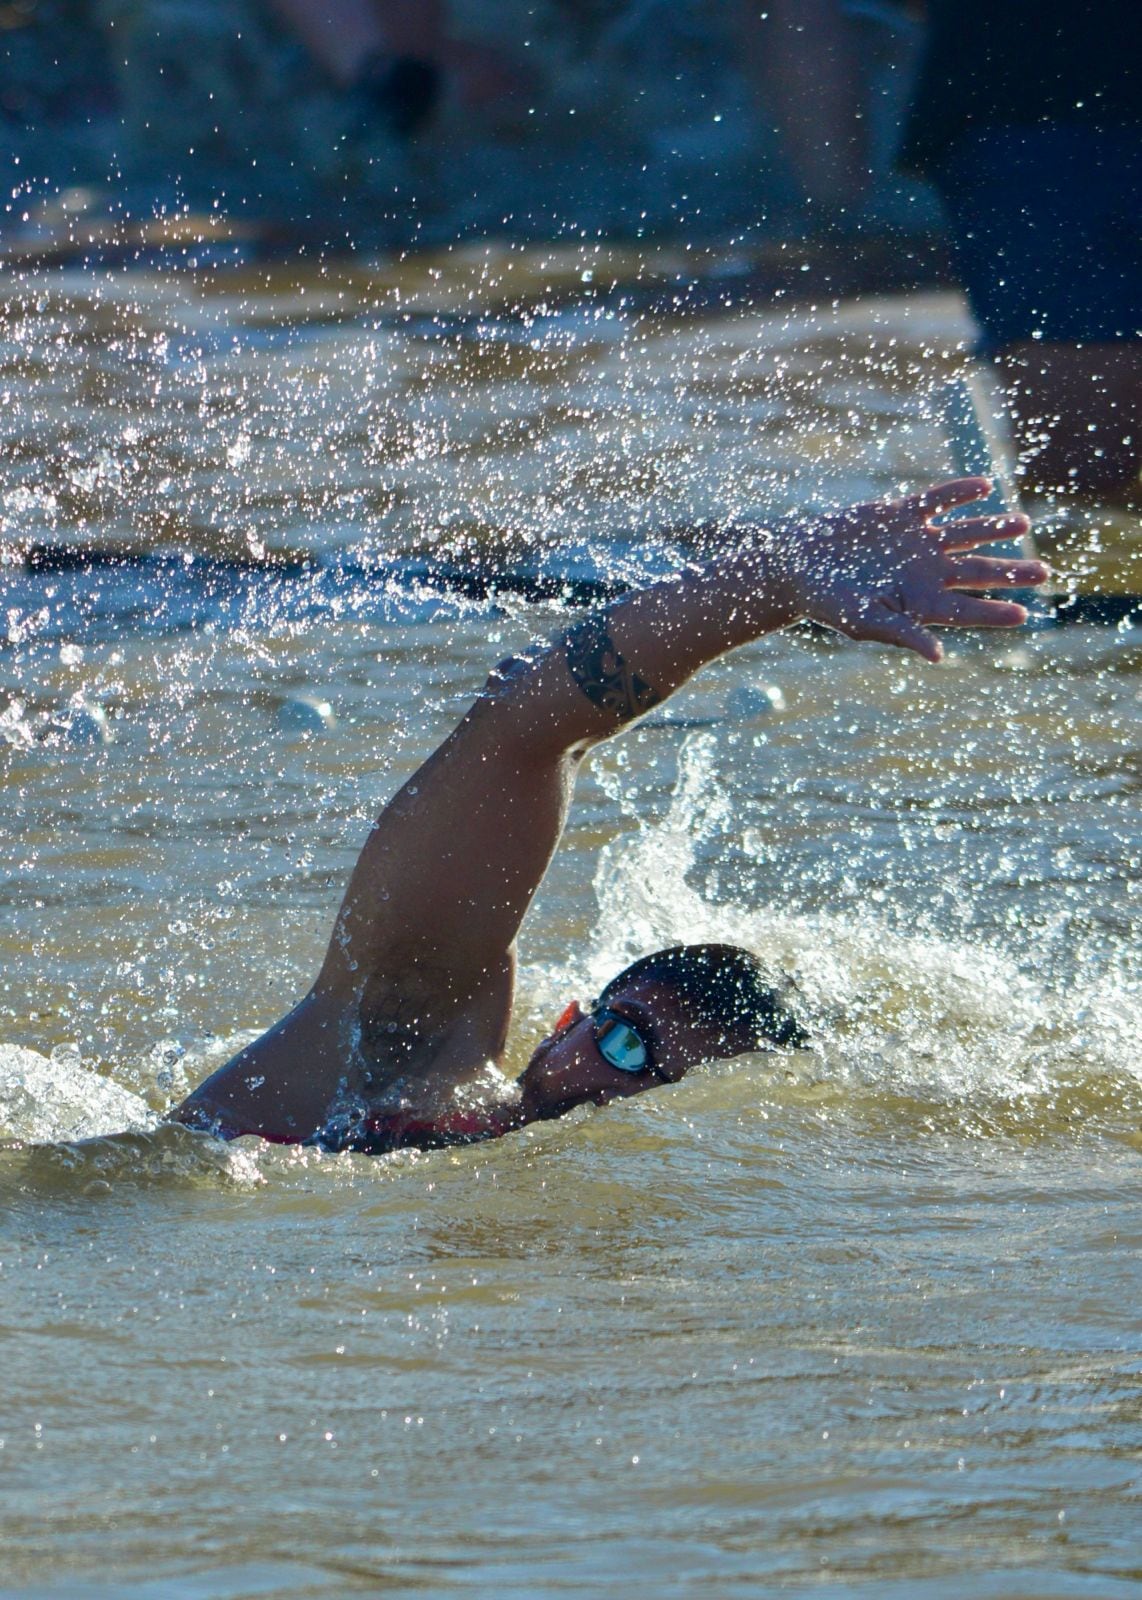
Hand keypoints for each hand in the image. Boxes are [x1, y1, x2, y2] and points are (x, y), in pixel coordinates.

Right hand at [776, 477, 1047, 662]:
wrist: (798, 565)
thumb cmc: (828, 602)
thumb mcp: (865, 622)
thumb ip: (903, 634)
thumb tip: (938, 657)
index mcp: (921, 602)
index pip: (967, 609)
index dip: (995, 613)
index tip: (1025, 615)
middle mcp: (926, 572)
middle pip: (978, 571)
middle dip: (1011, 571)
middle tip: (1045, 572)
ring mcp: (917, 541)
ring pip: (966, 533)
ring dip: (994, 528)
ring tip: (1021, 524)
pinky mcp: (902, 514)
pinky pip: (938, 500)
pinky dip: (959, 493)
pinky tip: (984, 486)